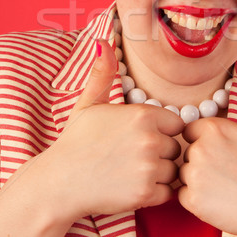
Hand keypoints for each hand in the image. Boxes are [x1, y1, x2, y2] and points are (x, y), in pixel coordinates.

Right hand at [42, 40, 183, 219]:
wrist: (59, 181)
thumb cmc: (75, 141)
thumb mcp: (88, 104)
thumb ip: (103, 74)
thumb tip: (103, 43)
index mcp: (142, 114)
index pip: (176, 123)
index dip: (162, 132)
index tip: (142, 139)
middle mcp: (150, 138)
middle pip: (176, 148)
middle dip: (161, 154)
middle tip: (135, 159)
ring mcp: (148, 166)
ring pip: (174, 171)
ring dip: (160, 174)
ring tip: (133, 173)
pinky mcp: (145, 194)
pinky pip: (168, 193)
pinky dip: (155, 193)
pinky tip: (134, 187)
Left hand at [178, 63, 236, 236]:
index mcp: (215, 128)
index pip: (192, 131)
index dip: (208, 143)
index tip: (228, 156)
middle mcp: (200, 148)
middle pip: (187, 152)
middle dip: (202, 162)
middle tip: (231, 175)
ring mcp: (194, 175)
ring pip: (183, 175)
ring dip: (198, 182)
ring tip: (227, 189)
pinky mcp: (192, 201)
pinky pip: (183, 197)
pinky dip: (198, 202)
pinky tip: (222, 202)